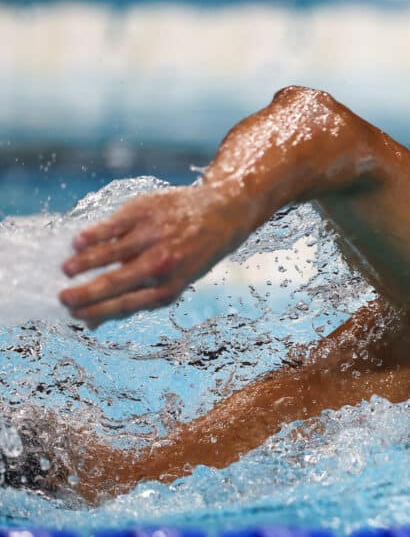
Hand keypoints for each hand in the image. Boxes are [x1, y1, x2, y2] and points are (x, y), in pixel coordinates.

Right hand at [60, 186, 253, 327]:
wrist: (220, 214)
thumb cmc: (189, 255)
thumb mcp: (172, 283)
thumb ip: (134, 301)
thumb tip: (91, 324)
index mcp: (169, 287)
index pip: (125, 305)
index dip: (97, 311)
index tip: (74, 315)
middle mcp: (162, 263)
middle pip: (115, 282)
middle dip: (85, 293)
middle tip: (62, 298)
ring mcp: (153, 236)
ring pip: (110, 253)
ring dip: (83, 263)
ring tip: (66, 270)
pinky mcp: (145, 212)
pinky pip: (112, 226)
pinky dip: (93, 235)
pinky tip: (77, 243)